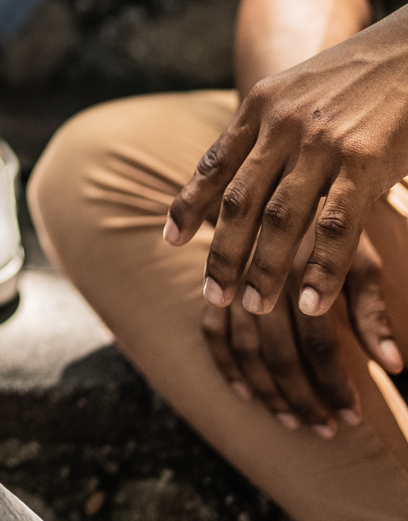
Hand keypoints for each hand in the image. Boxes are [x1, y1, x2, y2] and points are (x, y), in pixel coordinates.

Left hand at [166, 7, 407, 319]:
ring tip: (251, 308)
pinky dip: (319, 267)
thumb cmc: (359, 73)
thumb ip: (273, 124)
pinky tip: (308, 301)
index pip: (214, 164)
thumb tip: (250, 165)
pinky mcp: (364, 161)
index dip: (190, 205)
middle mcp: (280, 124)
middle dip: (222, 251)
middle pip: (239, 201)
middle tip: (211, 296)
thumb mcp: (299, 87)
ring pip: (280, 219)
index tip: (170, 240)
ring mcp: (320, 143)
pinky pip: (335, 225)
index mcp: (258, 105)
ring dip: (263, 268)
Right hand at [201, 232, 398, 436]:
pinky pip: (211, 331)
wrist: (277, 171)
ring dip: (268, 391)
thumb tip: (395, 366)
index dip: (336, 384)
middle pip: (278, 352)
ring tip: (292, 422)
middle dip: (303, 397)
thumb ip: (371, 310)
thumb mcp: (358, 254)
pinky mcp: (214, 281)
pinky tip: (245, 393)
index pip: (319, 342)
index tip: (354, 417)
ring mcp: (232, 280)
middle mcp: (261, 275)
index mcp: (300, 268)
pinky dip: (226, 365)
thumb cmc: (329, 215)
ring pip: (244, 348)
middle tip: (325, 429)